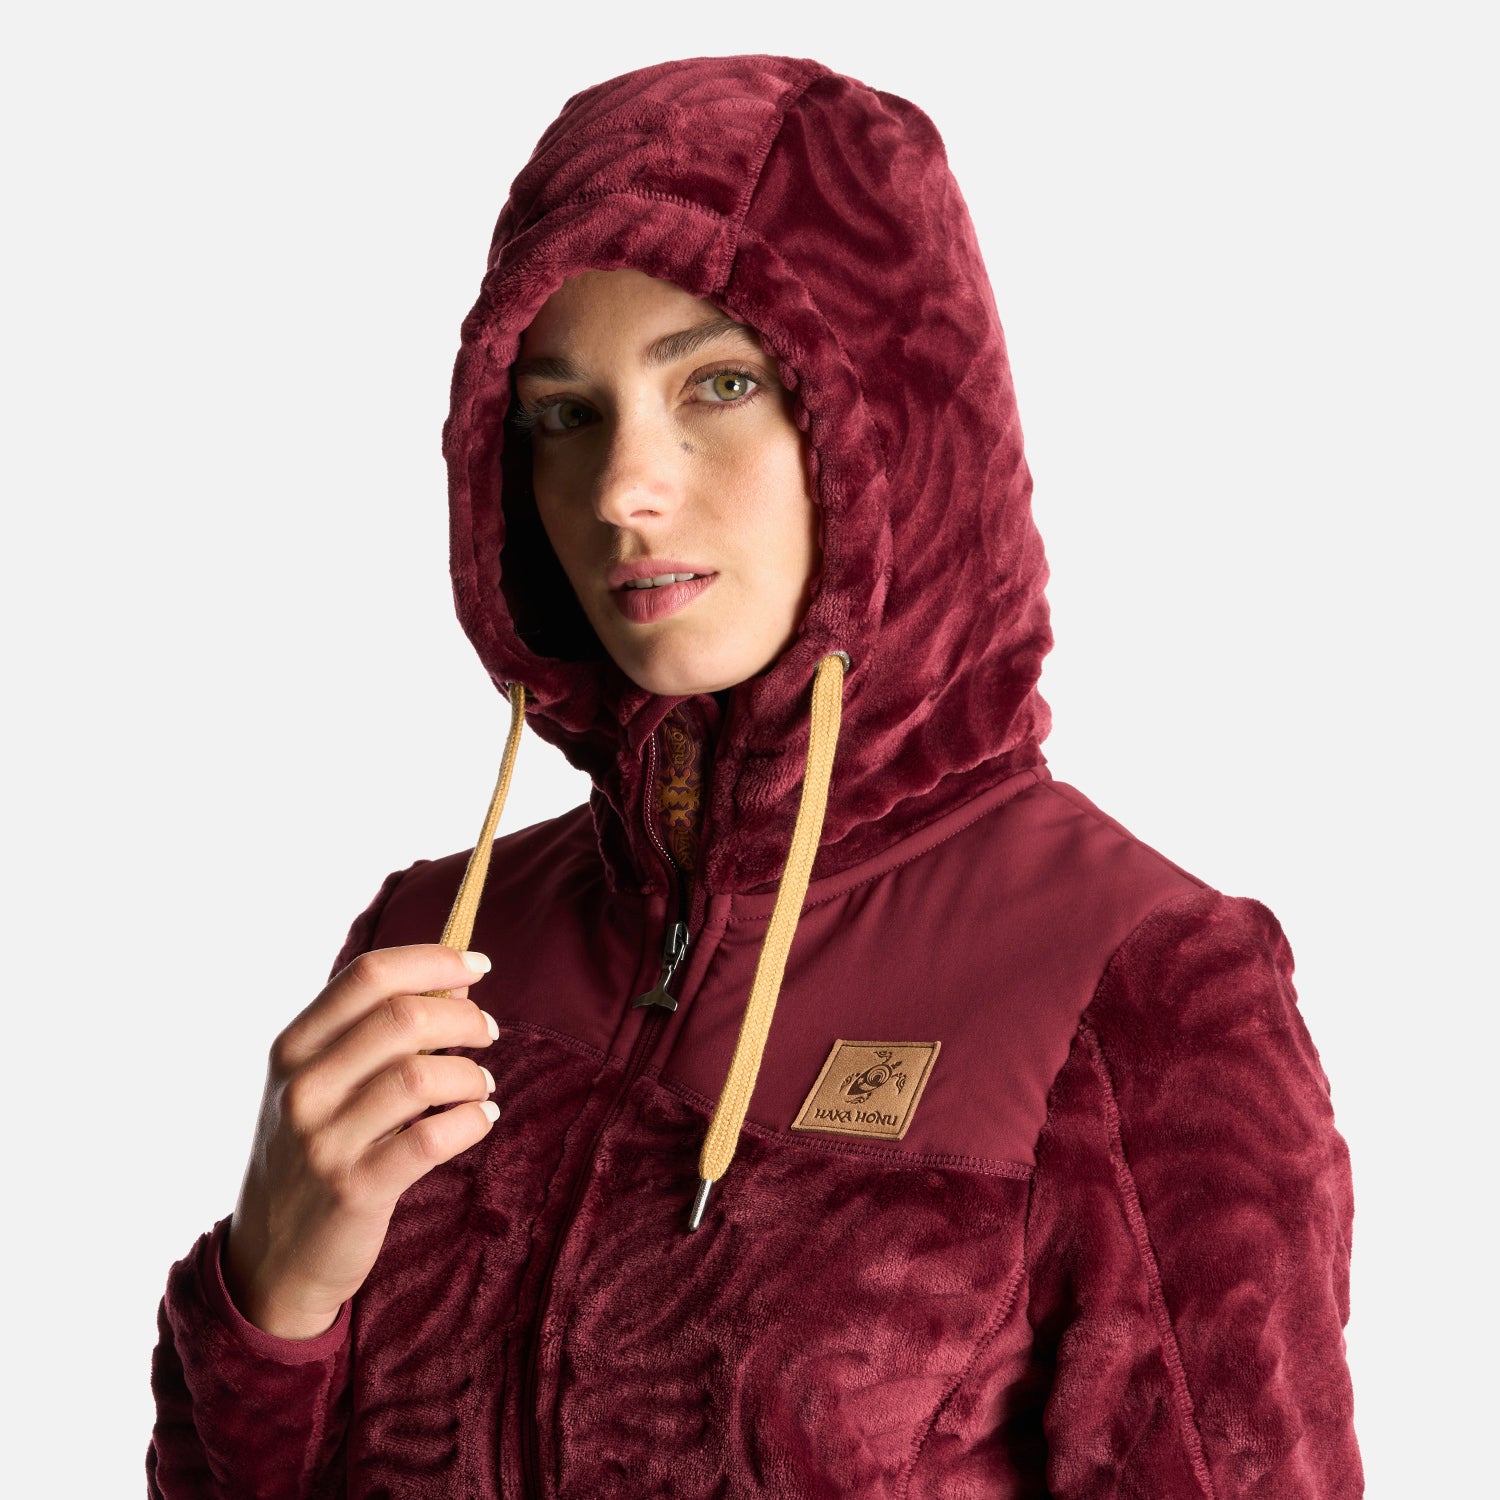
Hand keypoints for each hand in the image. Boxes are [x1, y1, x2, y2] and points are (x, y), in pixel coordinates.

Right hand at [223, 944, 498, 1339]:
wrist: (272, 1258)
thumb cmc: (313, 1152)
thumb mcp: (321, 1083)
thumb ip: (375, 1031)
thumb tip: (456, 982)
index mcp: (293, 1047)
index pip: (368, 975)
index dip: (434, 961)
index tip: (479, 967)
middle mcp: (303, 1087)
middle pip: (403, 1017)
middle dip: (464, 1018)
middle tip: (487, 1034)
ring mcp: (325, 1140)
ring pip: (423, 1075)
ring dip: (472, 1076)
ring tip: (481, 1088)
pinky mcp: (355, 1189)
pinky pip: (434, 1137)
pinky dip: (473, 1120)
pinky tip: (480, 1120)